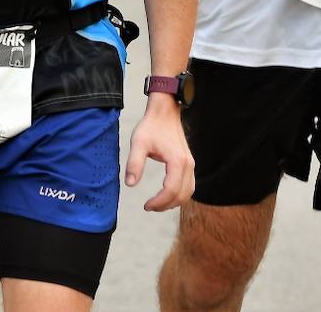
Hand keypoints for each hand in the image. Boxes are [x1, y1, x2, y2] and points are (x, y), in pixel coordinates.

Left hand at [125, 95, 194, 211]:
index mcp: (177, 161)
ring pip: (188, 192)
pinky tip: (166, 195)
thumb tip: (130, 184)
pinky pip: (189, 185)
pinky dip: (179, 194)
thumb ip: (134, 163)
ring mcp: (190, 164)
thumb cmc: (152, 126)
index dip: (159, 202)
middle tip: (149, 207)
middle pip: (182, 195)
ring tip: (157, 204)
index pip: (172, 190)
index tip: (145, 205)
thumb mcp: (139, 143)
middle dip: (166, 205)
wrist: (165, 112)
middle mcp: (188, 164)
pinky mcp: (188, 163)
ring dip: (174, 202)